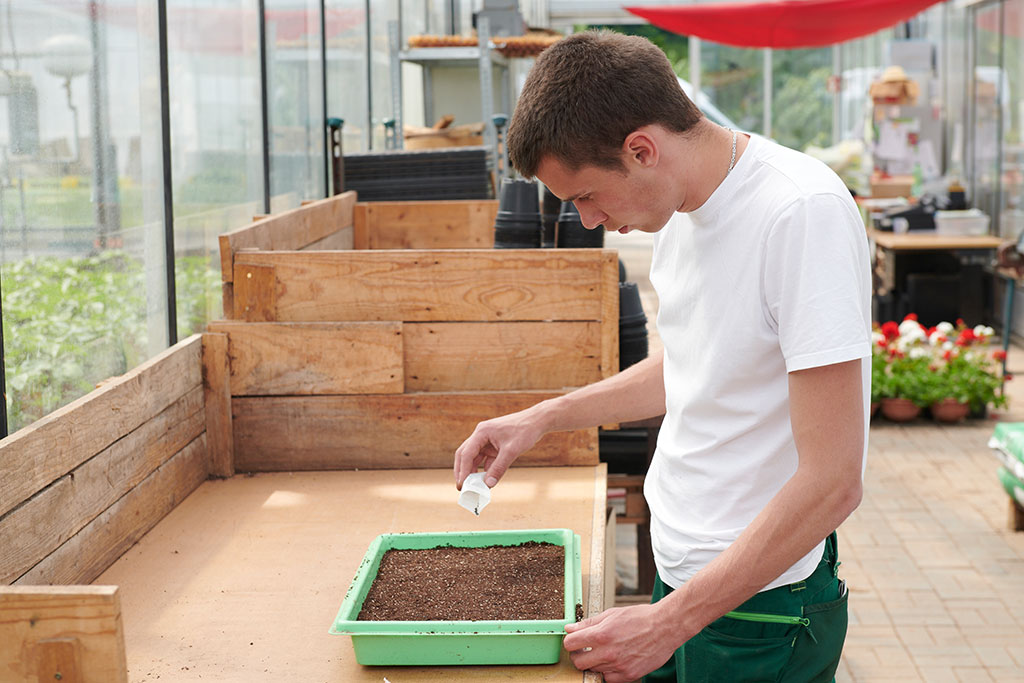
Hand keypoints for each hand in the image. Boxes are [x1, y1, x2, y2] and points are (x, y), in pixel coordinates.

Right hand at [453, 408, 545, 488]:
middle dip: (462, 471)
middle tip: (462, 487)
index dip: (463, 470)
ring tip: (472, 487)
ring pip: (474, 458)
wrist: (537, 421)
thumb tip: (488, 484)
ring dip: (473, 471)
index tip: (462, 485)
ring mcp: (487, 440)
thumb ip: (499, 468)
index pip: (466, 453)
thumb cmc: (524, 431)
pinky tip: (485, 481)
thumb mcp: (511, 451)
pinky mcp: (494, 445)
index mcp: (481, 432)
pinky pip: (485, 459)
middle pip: (465, 455)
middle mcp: (481, 435)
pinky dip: (484, 470)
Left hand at [563, 603, 680, 682]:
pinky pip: (609, 679)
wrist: (665, 627)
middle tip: (585, 649)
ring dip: (594, 663)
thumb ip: (589, 623)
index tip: (575, 641)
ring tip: (605, 652)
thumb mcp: (612, 614)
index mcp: (601, 634)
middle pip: (578, 662)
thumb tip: (570, 628)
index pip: (570, 644)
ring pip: (593, 670)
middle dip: (578, 655)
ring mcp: (618, 666)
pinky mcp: (629, 675)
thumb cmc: (640, 618)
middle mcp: (608, 652)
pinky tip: (613, 661)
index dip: (570, 642)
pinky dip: (608, 672)